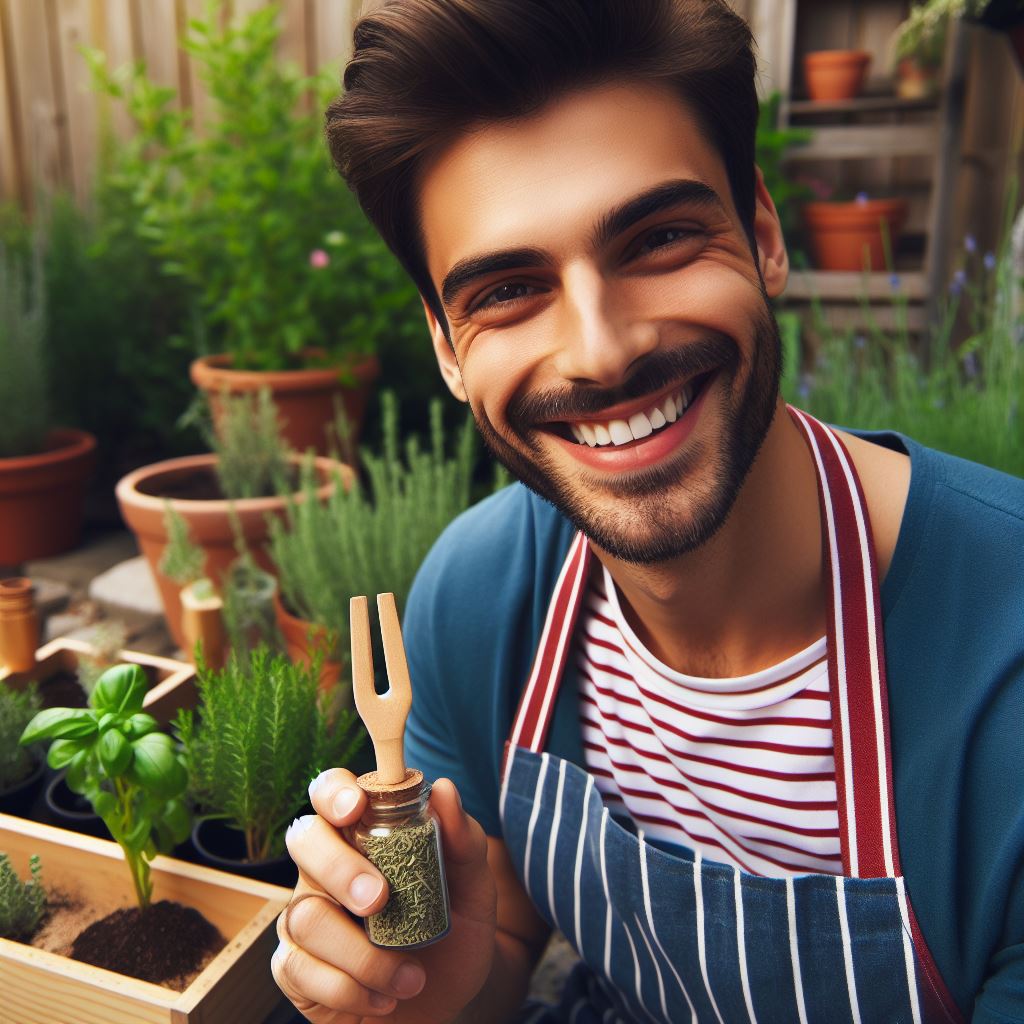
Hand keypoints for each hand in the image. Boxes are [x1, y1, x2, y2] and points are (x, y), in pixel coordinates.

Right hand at [273, 768, 496, 1022]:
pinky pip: (299, 970)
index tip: (355, 807)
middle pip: (303, 839)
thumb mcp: (473, 888)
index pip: (331, 792)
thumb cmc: (454, 931)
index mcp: (364, 834)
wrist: (450, 1001)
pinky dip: (349, 989)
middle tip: (379, 900)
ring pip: (304, 915)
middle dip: (339, 867)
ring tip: (410, 976)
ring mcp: (307, 916)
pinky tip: (383, 998)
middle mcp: (327, 868)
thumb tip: (444, 789)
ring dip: (363, 954)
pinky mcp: (295, 968)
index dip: (334, 791)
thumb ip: (464, 840)